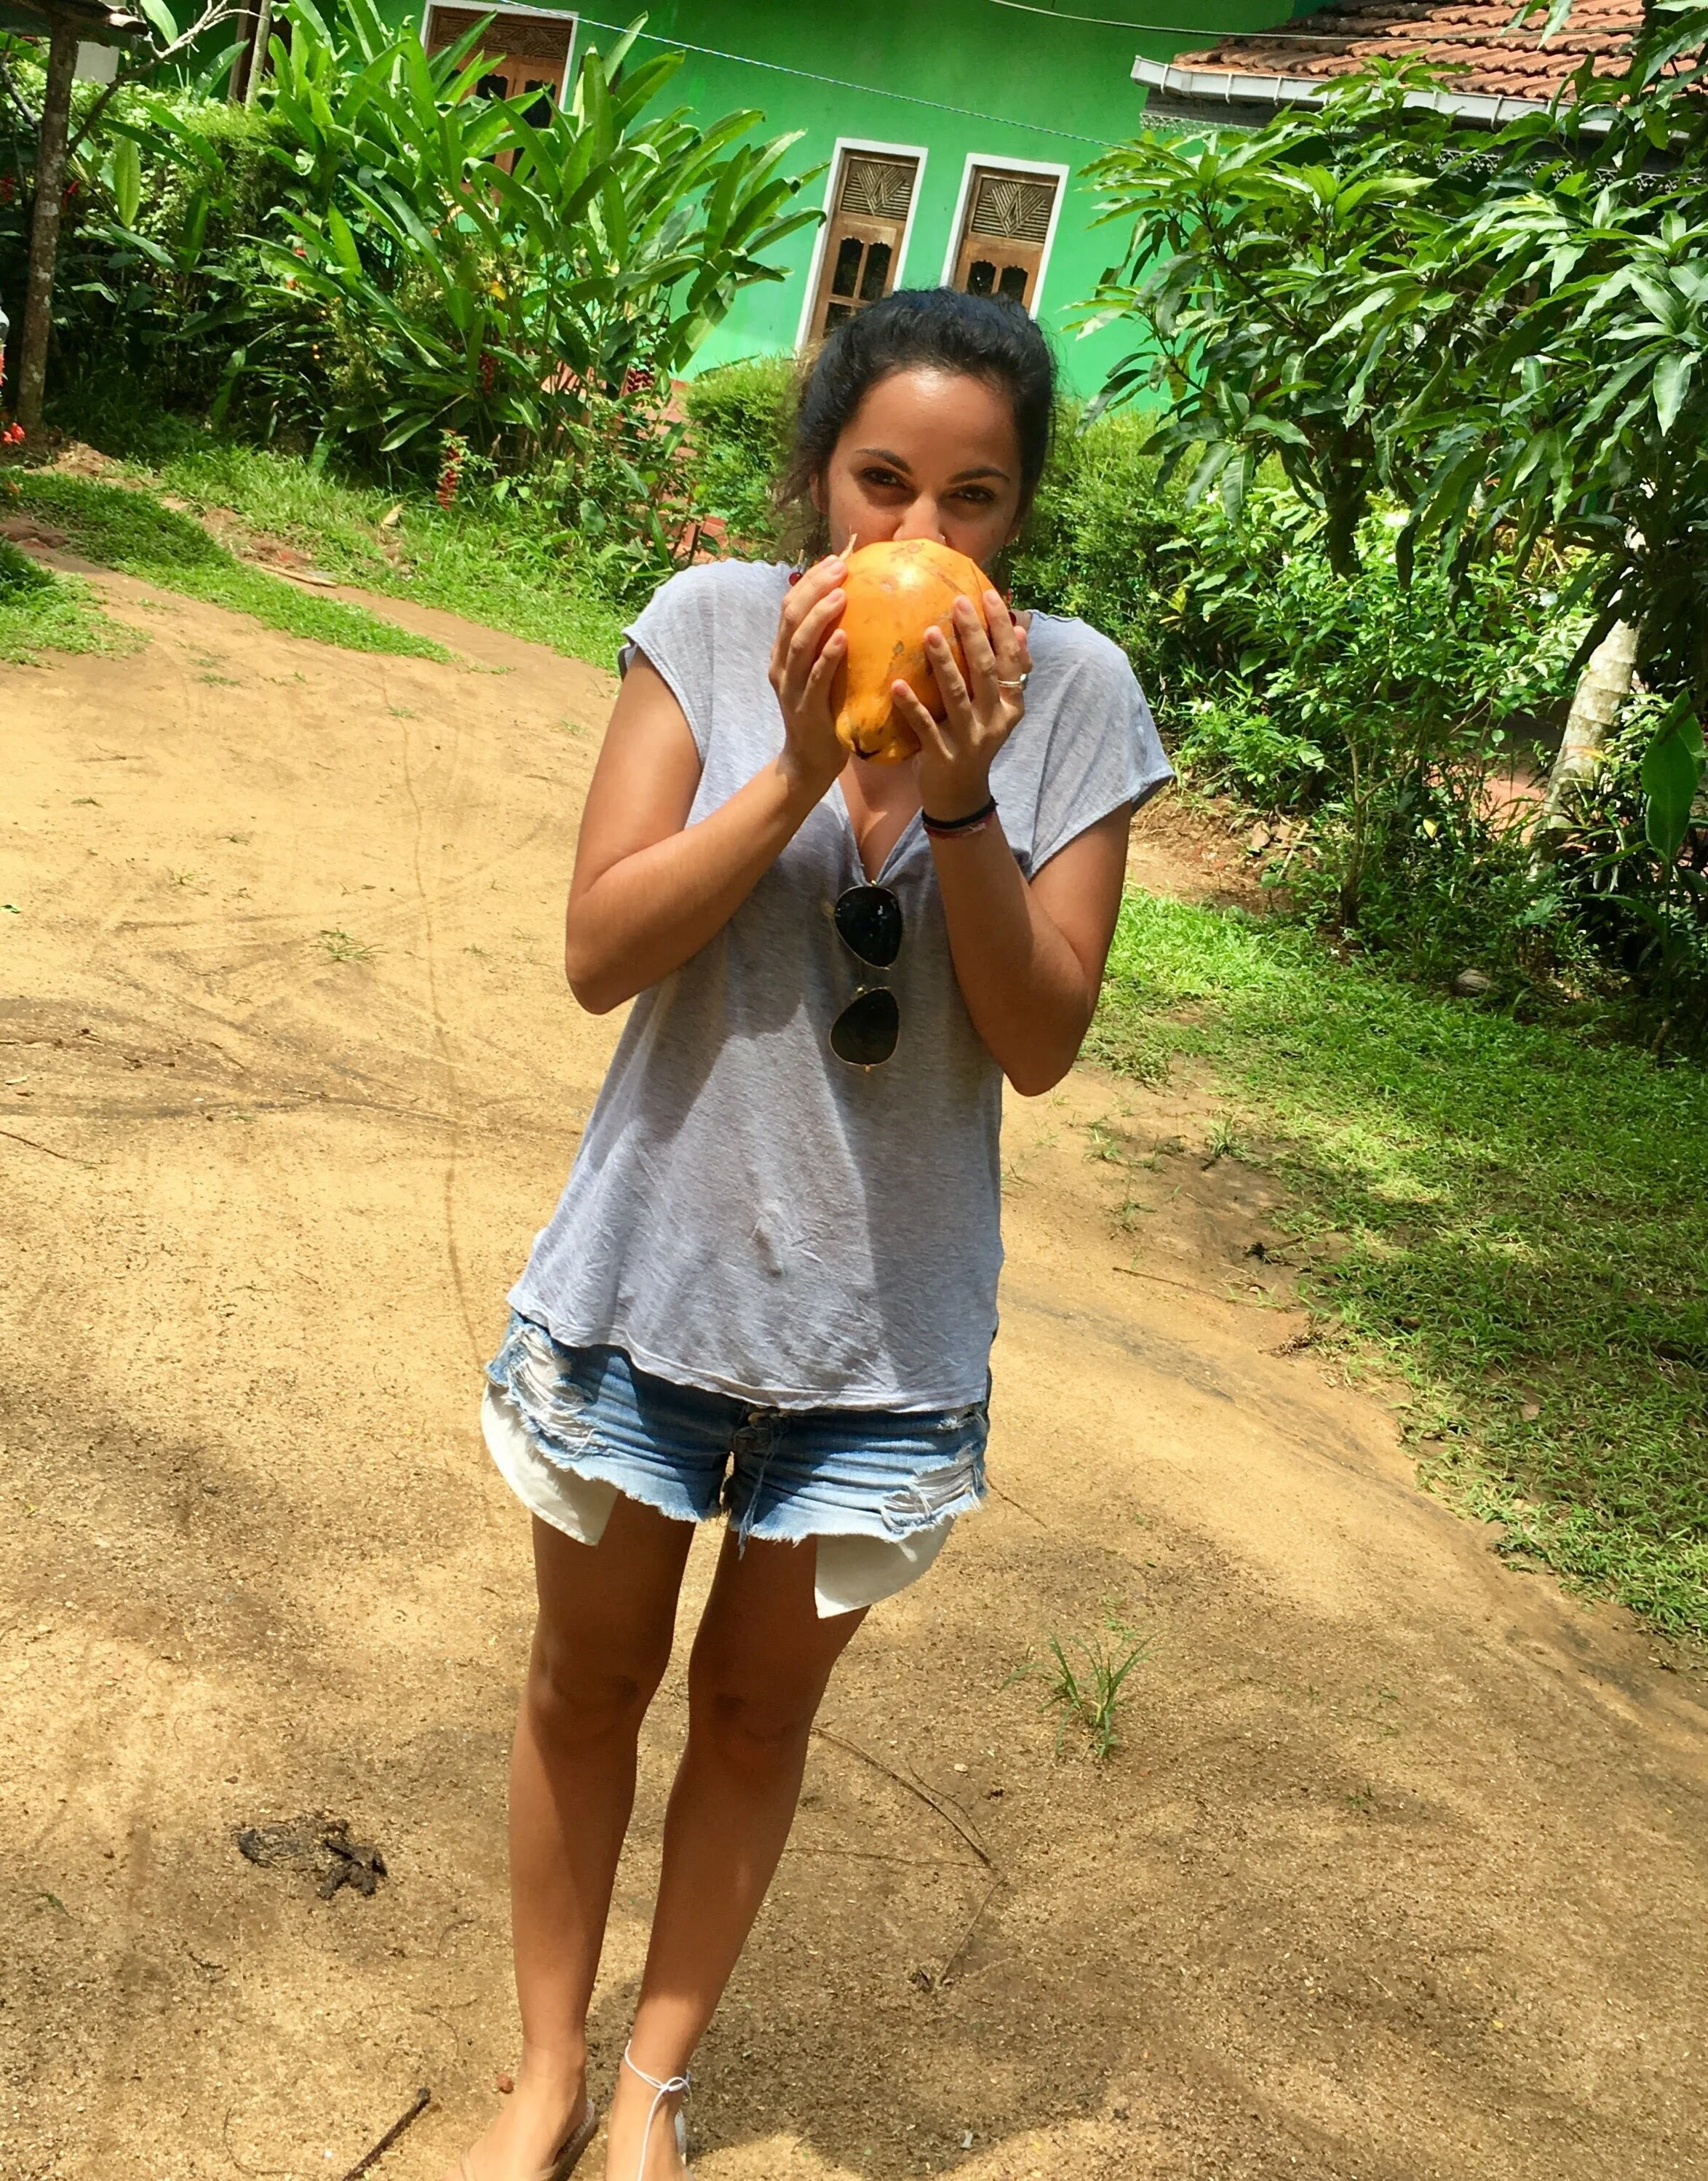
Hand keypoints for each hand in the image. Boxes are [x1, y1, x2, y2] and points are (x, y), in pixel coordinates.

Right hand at [768, 555, 847, 803]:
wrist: (810, 760)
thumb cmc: (826, 712)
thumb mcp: (824, 671)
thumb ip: (830, 643)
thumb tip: (858, 607)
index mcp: (783, 652)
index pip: (790, 605)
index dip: (811, 579)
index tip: (838, 558)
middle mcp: (781, 665)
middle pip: (791, 615)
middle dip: (815, 586)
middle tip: (842, 567)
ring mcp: (790, 686)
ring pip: (798, 642)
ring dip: (819, 614)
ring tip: (842, 593)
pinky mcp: (805, 707)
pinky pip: (815, 677)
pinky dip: (827, 656)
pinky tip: (843, 638)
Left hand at [894, 588, 1032, 819]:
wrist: (961, 795)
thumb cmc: (974, 741)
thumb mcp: (997, 710)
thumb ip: (1006, 673)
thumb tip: (1018, 628)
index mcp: (1010, 705)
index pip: (1010, 659)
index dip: (1000, 627)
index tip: (988, 595)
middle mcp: (994, 720)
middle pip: (985, 671)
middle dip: (973, 635)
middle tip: (957, 603)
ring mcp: (969, 739)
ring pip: (956, 695)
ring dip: (943, 663)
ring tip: (928, 632)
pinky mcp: (942, 755)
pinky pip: (925, 727)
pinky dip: (911, 706)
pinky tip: (896, 685)